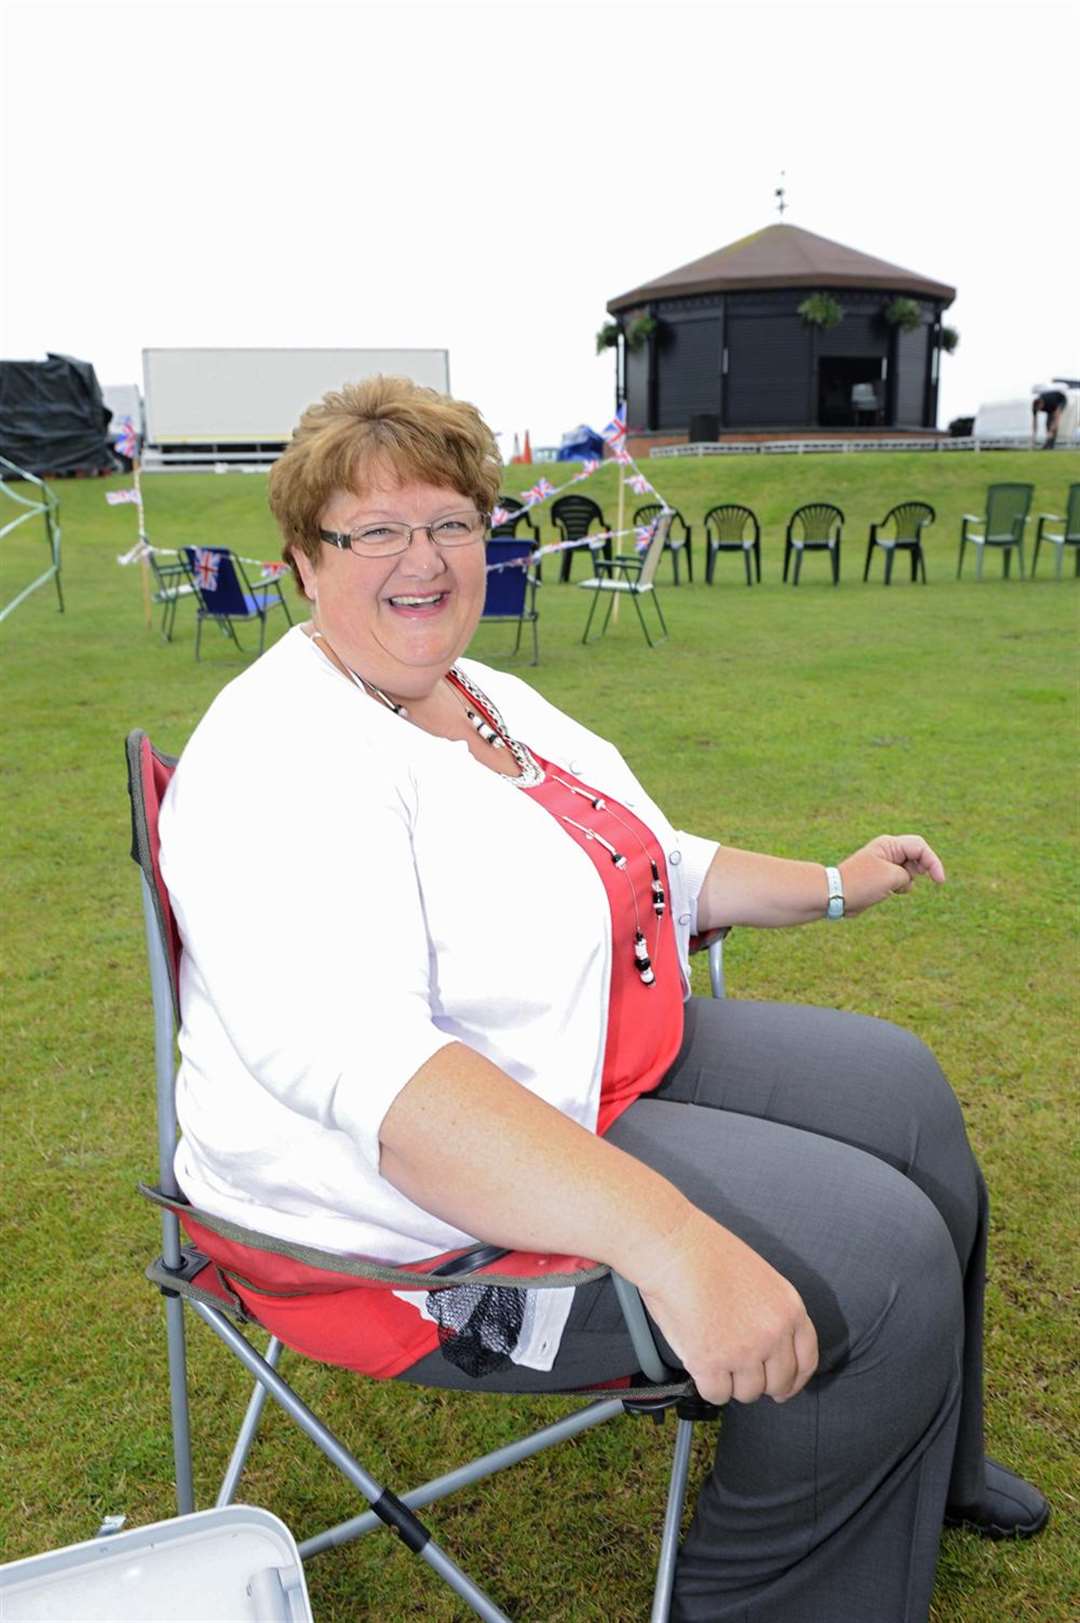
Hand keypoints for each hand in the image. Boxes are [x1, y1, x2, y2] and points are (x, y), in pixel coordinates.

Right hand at [634, 1207, 817, 1405]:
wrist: (675, 1249)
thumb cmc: (707, 1253)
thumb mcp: (761, 1279)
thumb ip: (771, 1315)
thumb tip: (767, 1351)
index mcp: (789, 1309)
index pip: (806, 1360)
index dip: (795, 1379)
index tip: (784, 1387)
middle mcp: (773, 1334)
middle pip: (778, 1384)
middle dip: (760, 1383)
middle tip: (741, 1374)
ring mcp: (744, 1352)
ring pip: (747, 1393)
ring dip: (731, 1382)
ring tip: (713, 1355)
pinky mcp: (712, 1364)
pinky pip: (716, 1395)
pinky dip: (706, 1384)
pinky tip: (699, 1363)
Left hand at [838, 834, 945, 917]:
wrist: (836, 895)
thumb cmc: (862, 883)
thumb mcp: (893, 877)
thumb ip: (909, 874)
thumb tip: (907, 880)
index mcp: (890, 844)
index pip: (920, 847)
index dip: (933, 862)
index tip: (939, 881)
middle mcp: (888, 851)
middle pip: (918, 856)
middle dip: (920, 870)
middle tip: (906, 881)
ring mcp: (885, 863)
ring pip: (910, 870)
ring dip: (907, 881)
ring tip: (891, 887)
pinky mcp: (882, 877)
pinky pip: (901, 880)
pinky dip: (900, 887)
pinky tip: (887, 892)